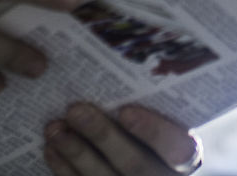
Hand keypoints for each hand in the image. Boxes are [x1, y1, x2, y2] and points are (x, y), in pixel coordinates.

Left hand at [44, 104, 200, 175]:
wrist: (134, 166)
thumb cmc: (151, 136)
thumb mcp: (163, 121)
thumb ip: (153, 107)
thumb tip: (119, 70)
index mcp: (185, 159)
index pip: (178, 149)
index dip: (153, 131)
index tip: (126, 110)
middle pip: (134, 164)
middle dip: (102, 136)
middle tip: (76, 109)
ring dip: (76, 152)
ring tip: (55, 127)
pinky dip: (65, 169)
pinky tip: (52, 148)